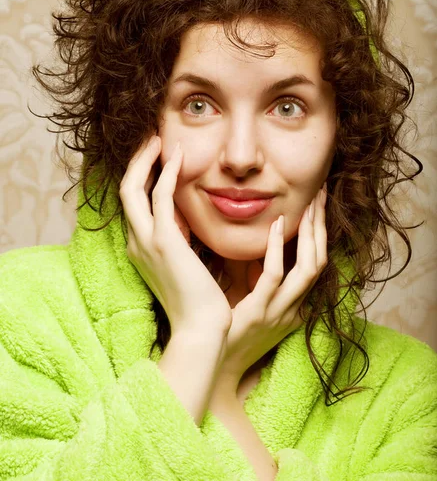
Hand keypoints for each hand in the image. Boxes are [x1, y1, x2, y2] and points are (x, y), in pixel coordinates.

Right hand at [119, 136, 231, 334]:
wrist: (201, 329)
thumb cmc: (199, 300)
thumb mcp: (185, 263)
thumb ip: (181, 240)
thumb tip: (188, 219)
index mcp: (141, 248)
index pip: (133, 203)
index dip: (141, 176)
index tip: (156, 155)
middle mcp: (136, 242)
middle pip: (126, 190)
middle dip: (137, 161)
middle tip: (151, 137)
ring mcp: (146, 241)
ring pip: (133, 188)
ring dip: (145, 159)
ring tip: (158, 137)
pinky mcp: (164, 241)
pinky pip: (159, 196)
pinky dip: (166, 172)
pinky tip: (179, 155)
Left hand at [214, 185, 327, 394]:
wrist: (212, 366)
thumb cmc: (227, 331)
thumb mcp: (249, 299)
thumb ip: (254, 273)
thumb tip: (251, 241)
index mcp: (293, 305)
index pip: (316, 263)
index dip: (320, 234)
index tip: (316, 204)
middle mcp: (294, 308)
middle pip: (321, 261)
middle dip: (322, 226)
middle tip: (321, 193)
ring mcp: (279, 311)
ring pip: (309, 268)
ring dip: (311, 233)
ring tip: (309, 204)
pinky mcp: (259, 312)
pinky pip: (275, 277)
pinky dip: (279, 249)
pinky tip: (278, 225)